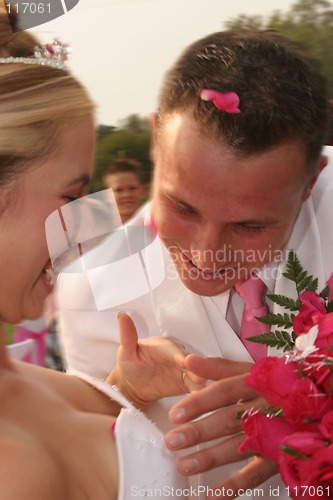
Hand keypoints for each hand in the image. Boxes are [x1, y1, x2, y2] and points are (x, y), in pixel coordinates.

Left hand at [106, 313, 204, 409]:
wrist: (134, 383)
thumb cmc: (130, 364)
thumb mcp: (125, 352)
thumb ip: (127, 336)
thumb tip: (123, 317)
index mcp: (163, 346)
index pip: (174, 350)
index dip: (180, 355)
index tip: (184, 361)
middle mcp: (176, 356)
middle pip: (190, 362)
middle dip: (196, 369)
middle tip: (200, 378)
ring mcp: (183, 370)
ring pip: (196, 374)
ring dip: (201, 381)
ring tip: (203, 389)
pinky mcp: (187, 383)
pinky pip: (195, 387)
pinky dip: (199, 392)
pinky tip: (202, 399)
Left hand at [165, 355, 276, 496]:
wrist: (314, 397)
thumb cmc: (274, 382)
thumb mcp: (247, 370)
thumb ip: (216, 367)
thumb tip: (187, 360)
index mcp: (253, 384)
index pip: (223, 392)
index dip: (198, 403)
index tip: (175, 414)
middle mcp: (262, 408)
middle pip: (228, 420)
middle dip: (198, 432)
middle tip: (173, 441)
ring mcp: (272, 433)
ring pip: (240, 447)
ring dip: (211, 458)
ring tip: (185, 465)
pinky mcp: (277, 456)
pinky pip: (256, 474)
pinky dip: (234, 486)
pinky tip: (214, 494)